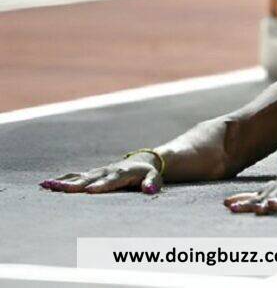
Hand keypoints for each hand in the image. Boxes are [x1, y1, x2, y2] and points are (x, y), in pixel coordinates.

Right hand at [40, 152, 162, 194]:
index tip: (90, 191)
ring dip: (62, 182)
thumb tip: (150, 190)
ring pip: (78, 178)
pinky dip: (61, 180)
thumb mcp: (154, 177)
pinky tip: (45, 184)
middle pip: (88, 179)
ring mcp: (96, 172)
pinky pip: (74, 176)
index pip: (110, 181)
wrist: (140, 161)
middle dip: (74, 185)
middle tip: (59, 190)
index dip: (101, 186)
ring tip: (46, 186)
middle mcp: (106, 172)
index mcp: (121, 174)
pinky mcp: (90, 174)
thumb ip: (152, 183)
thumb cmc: (147, 173)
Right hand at [223, 162, 276, 214]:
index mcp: (271, 197)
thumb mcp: (267, 192)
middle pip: (271, 202)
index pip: (255, 200)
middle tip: (253, 211)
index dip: (244, 205)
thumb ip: (247, 198)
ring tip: (270, 204)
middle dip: (263, 208)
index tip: (230, 208)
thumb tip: (225, 203)